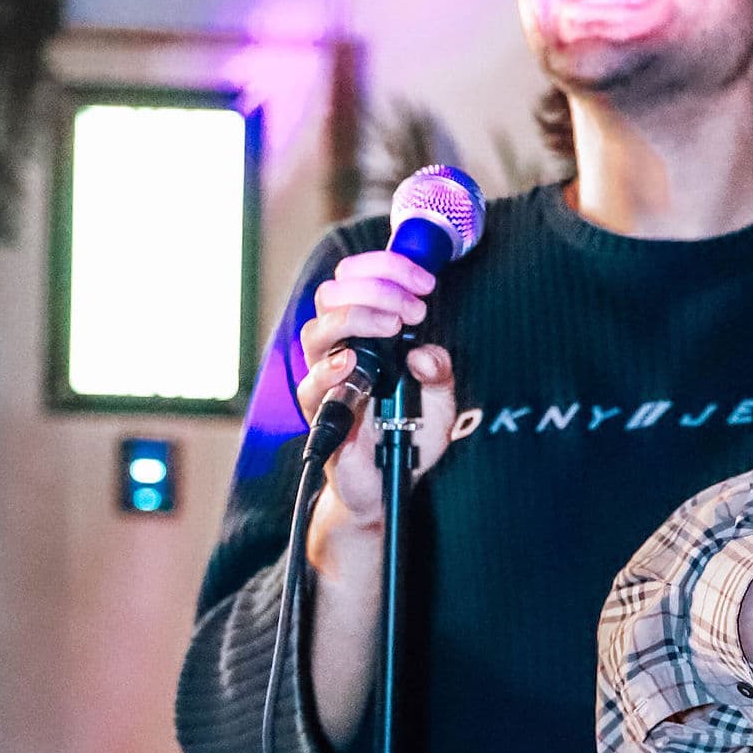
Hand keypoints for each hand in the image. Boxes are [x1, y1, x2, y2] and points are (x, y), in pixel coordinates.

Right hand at [295, 249, 457, 529]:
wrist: (388, 484)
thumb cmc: (408, 434)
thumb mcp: (440, 401)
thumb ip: (440, 372)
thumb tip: (425, 353)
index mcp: (364, 333)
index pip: (358, 279)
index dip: (387, 268)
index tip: (424, 283)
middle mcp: (339, 348)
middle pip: (332, 294)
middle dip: (376, 287)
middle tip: (414, 309)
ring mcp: (325, 379)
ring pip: (317, 330)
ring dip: (356, 317)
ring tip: (392, 326)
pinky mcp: (319, 413)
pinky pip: (312, 384)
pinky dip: (329, 370)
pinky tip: (351, 363)